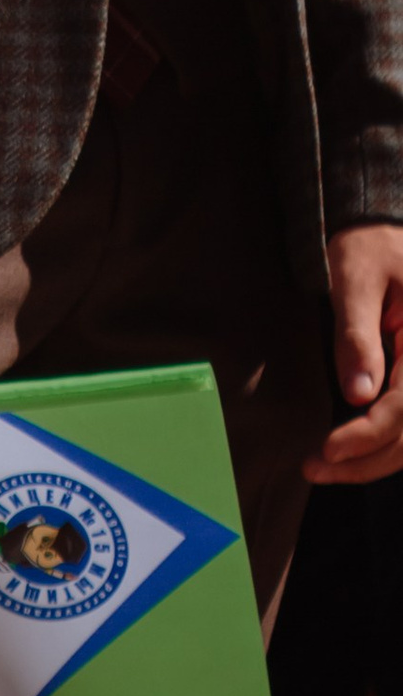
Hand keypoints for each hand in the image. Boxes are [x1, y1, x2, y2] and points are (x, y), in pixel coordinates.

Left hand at [307, 223, 402, 483]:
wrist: (376, 228)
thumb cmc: (364, 245)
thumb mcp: (355, 277)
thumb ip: (356, 335)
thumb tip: (358, 395)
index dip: (368, 435)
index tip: (327, 449)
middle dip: (366, 460)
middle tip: (314, 468)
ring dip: (373, 460)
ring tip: (323, 467)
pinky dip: (382, 444)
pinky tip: (349, 453)